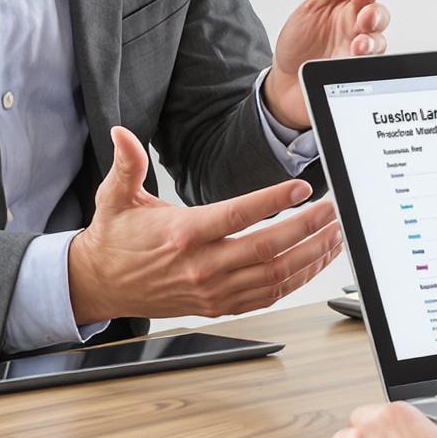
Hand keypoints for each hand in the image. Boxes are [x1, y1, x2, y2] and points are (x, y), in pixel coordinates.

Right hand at [69, 127, 343, 323]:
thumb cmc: (115, 239)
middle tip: (332, 210)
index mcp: (183, 235)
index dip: (273, 201)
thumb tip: (122, 133)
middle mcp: (202, 267)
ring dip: (310, 257)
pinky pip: (268, 296)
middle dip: (308, 228)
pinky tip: (313, 262)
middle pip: (267, 249)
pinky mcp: (219, 304)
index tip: (301, 187)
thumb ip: (127, 164)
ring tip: (334, 235)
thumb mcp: (115, 197)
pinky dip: (296, 280)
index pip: (237, 216)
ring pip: (275, 276)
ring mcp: (214, 291)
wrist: (102, 284)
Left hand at [263, 0, 390, 129]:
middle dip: (375, 16)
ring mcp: (356, 58)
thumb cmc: (302, 41)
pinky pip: (364, 75)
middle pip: (378, 21)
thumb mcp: (317, 3)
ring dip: (371, 45)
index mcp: (350, 10)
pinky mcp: (352, 82)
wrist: (284, 81)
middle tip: (364, 17)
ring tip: (359, 45)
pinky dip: (360, 68)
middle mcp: (358, 33)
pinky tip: (352, 64)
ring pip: (377, 48)